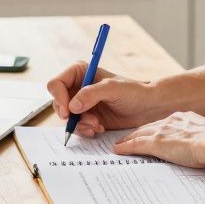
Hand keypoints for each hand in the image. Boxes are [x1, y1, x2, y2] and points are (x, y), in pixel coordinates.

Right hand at [46, 61, 166, 136]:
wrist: (148, 107)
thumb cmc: (134, 92)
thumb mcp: (113, 89)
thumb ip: (91, 94)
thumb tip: (72, 106)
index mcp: (80, 73)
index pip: (56, 84)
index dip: (58, 98)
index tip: (68, 111)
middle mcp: (77, 87)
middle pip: (57, 103)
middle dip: (71, 115)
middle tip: (87, 120)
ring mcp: (82, 104)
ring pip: (66, 118)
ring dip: (80, 124)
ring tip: (97, 125)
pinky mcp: (88, 117)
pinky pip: (76, 127)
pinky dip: (85, 130)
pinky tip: (99, 128)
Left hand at [112, 112, 204, 168]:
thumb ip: (200, 138)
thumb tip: (204, 147)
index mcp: (185, 118)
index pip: (163, 124)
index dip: (153, 129)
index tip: (148, 133)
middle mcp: (171, 121)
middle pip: (148, 127)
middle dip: (137, 133)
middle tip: (126, 138)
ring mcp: (163, 131)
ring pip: (139, 134)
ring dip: (128, 140)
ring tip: (119, 144)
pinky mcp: (157, 143)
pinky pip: (136, 144)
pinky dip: (125, 147)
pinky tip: (118, 151)